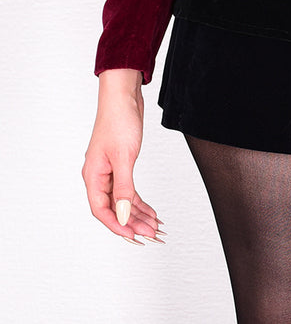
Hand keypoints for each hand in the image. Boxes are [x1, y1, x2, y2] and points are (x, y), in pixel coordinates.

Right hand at [82, 69, 162, 243]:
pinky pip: (128, 190)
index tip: (134, 237)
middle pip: (113, 209)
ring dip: (138, 214)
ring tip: (154, 226)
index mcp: (92, 176)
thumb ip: (123, 187)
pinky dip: (139, 201)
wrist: (123, 95)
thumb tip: (123, 214)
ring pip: (122, 201)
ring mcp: (110, 171)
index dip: (117, 226)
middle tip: (151, 234)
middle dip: (132, 223)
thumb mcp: (124, 156)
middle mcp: (99, 176)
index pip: (102, 211)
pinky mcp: (121, 165)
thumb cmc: (118, 119)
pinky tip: (151, 210)